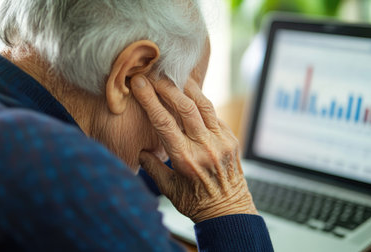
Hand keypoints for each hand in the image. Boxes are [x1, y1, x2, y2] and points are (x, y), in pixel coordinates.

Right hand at [131, 75, 257, 222]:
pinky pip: (215, 116)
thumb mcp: (169, 190)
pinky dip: (202, 103)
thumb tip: (140, 150)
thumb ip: (152, 167)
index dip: (149, 100)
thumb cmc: (196, 203)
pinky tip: (193, 95)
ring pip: (204, 106)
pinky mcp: (231, 139)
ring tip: (176, 76)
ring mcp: (221, 141)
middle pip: (185, 107)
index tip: (138, 83)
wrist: (229, 210)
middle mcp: (205, 147)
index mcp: (185, 159)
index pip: (164, 122)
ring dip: (189, 88)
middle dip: (168, 87)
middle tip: (155, 74)